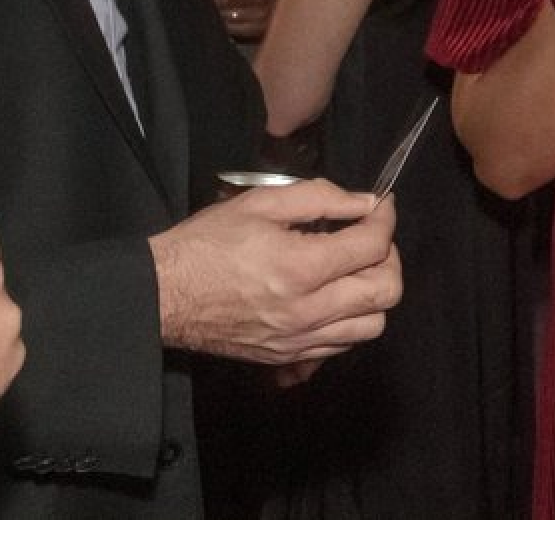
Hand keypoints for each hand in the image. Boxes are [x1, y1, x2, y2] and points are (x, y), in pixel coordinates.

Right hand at [150, 178, 401, 365]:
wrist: (164, 295)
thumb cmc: (208, 243)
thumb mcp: (261, 203)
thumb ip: (321, 197)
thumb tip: (365, 203)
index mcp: (301, 267)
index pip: (372, 245)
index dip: (385, 218)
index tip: (380, 206)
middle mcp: (308, 311)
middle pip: (386, 292)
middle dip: (390, 258)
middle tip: (370, 238)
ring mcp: (300, 340)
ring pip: (373, 326)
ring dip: (374, 293)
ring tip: (355, 270)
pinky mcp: (288, 357)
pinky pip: (343, 345)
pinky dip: (351, 319)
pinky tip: (334, 297)